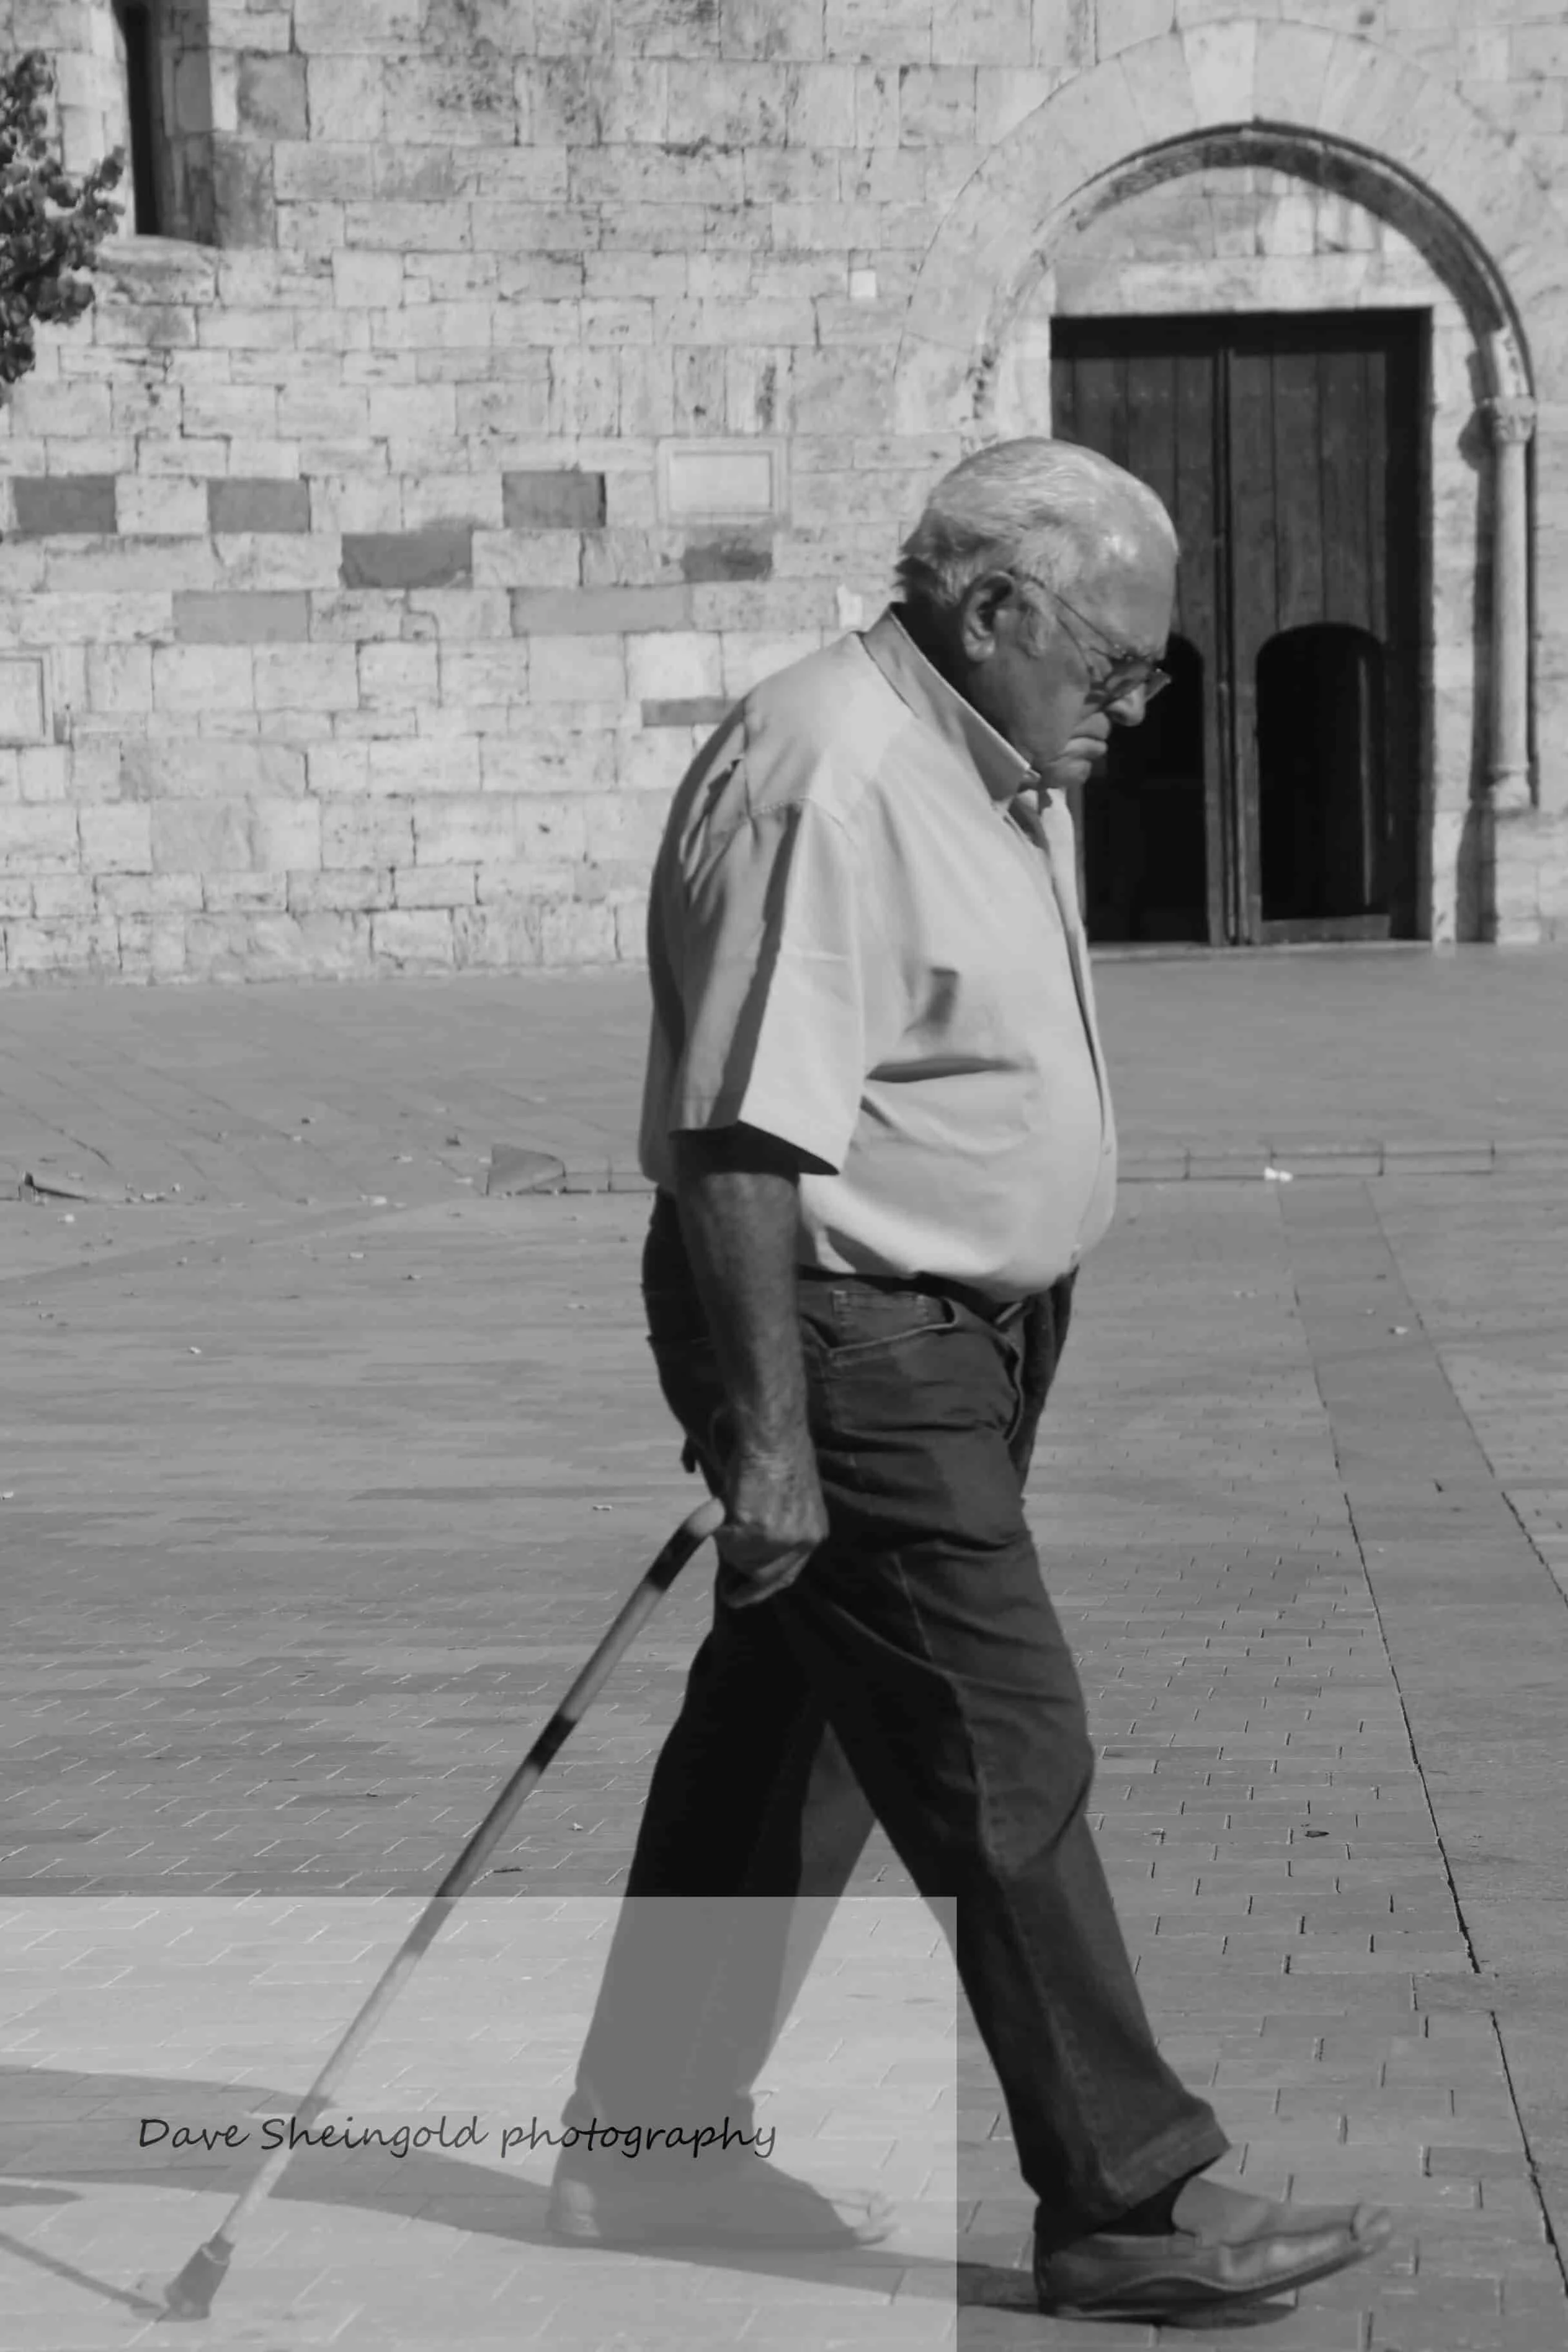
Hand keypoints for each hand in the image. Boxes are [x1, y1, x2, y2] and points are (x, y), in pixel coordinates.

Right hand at [716, 1439, 828, 1609]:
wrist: (771, 1435)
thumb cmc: (778, 1454)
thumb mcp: (790, 1499)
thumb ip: (777, 1525)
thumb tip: (749, 1546)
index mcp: (814, 1532)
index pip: (787, 1574)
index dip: (764, 1587)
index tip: (743, 1595)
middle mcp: (801, 1541)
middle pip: (762, 1576)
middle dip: (743, 1585)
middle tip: (728, 1590)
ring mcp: (777, 1538)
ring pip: (738, 1559)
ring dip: (727, 1541)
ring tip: (726, 1513)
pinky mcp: (753, 1530)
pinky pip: (723, 1541)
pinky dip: (715, 1527)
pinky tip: (719, 1505)